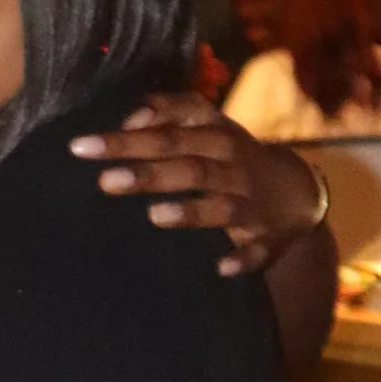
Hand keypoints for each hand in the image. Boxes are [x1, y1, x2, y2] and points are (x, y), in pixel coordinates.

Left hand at [70, 98, 325, 278]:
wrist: (297, 192)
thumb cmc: (232, 156)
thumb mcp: (208, 126)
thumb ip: (170, 114)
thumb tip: (131, 115)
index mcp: (216, 136)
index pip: (171, 129)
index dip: (131, 133)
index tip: (83, 145)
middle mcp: (233, 166)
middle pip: (189, 166)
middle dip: (148, 172)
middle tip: (103, 180)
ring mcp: (250, 203)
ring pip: (220, 207)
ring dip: (190, 212)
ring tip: (155, 215)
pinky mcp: (265, 237)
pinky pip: (255, 250)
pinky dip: (242, 258)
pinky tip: (222, 267)